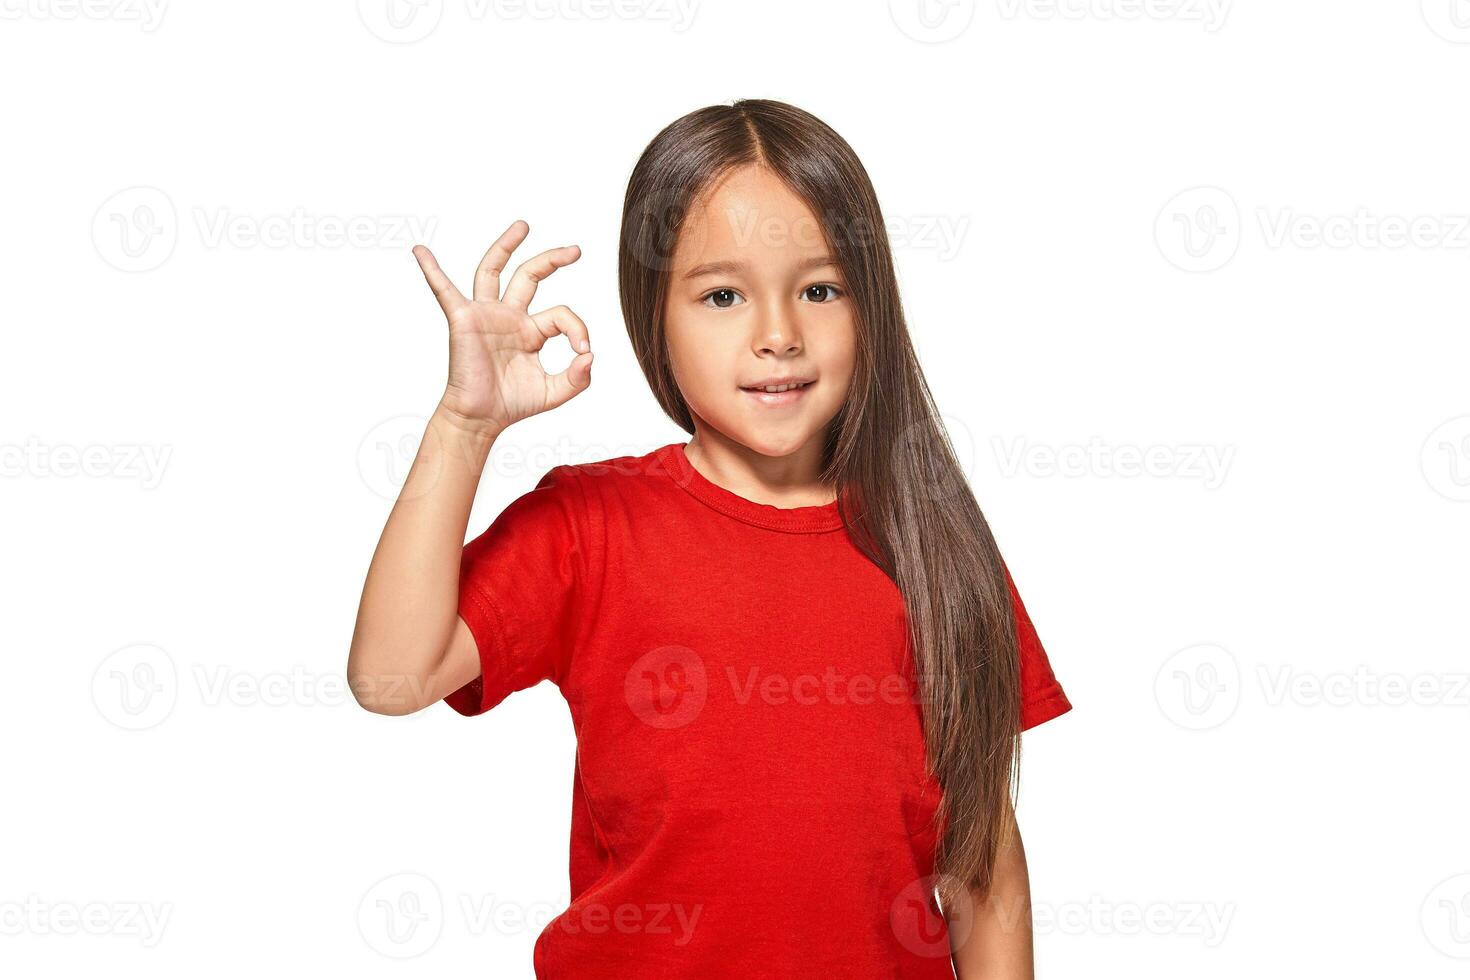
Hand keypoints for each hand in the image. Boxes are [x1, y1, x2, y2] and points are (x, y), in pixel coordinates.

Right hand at [412, 220, 591, 433]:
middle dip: (551, 260)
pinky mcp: (463, 320)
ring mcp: (485, 316)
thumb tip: (590, 355)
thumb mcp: (555, 392)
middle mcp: (509, 318)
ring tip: (523, 226)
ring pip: (493, 271)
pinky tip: (421, 251)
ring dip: (505, 246)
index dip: (577, 328)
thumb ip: (579, 377)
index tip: (582, 351)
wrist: (481, 419)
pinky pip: (444, 290)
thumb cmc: (513, 405)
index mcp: (531, 331)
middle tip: (575, 250)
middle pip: (529, 276)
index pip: (560, 315)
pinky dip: (432, 270)